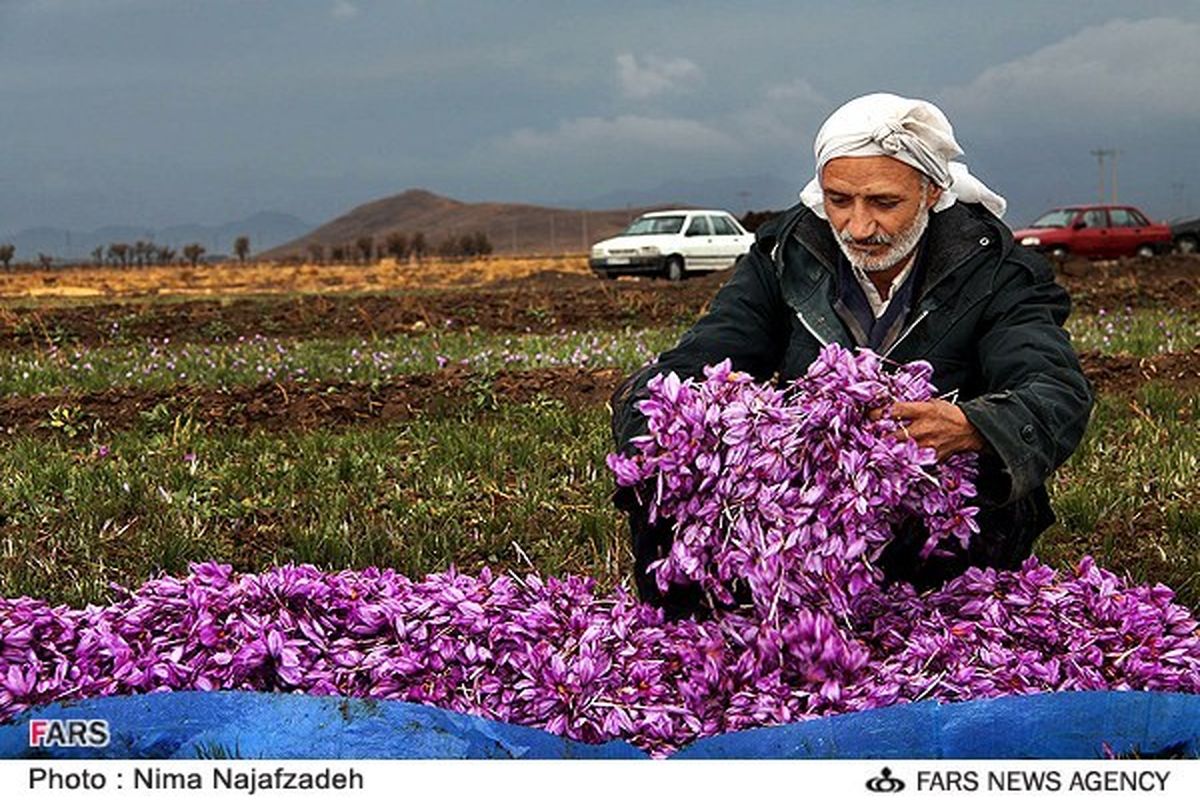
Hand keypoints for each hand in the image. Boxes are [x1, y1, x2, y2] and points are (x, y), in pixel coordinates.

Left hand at [871, 399, 985, 460]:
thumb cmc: (949, 414)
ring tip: (881, 448)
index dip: (877, 414)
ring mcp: (926, 445)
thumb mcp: (930, 403)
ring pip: (899, 451)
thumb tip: (889, 409)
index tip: (869, 416)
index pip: (893, 411)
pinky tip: (898, 458)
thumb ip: (910, 407)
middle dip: (879, 436)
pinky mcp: (930, 458)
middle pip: (891, 435)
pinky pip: (911, 460)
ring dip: (889, 450)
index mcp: (922, 411)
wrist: (970, 429)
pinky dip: (903, 460)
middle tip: (871, 436)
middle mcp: (922, 429)